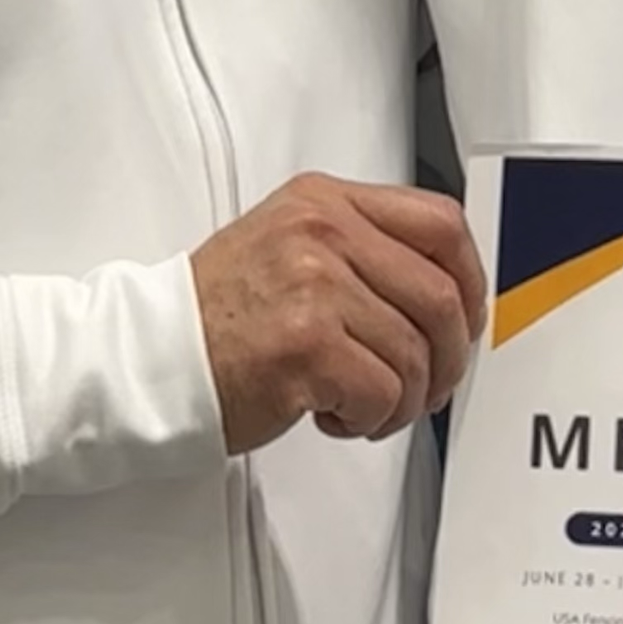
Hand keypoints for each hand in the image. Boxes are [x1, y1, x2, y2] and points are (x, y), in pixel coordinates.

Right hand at [191, 174, 485, 452]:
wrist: (150, 359)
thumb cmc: (216, 317)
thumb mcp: (290, 246)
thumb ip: (362, 250)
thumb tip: (444, 290)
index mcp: (324, 203)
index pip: (440, 223)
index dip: (472, 279)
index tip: (466, 318)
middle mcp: (322, 234)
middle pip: (441, 296)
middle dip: (447, 358)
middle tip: (426, 386)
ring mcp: (314, 286)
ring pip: (415, 356)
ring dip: (401, 400)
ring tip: (361, 403)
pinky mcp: (306, 345)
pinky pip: (383, 394)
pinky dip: (369, 420)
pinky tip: (333, 413)